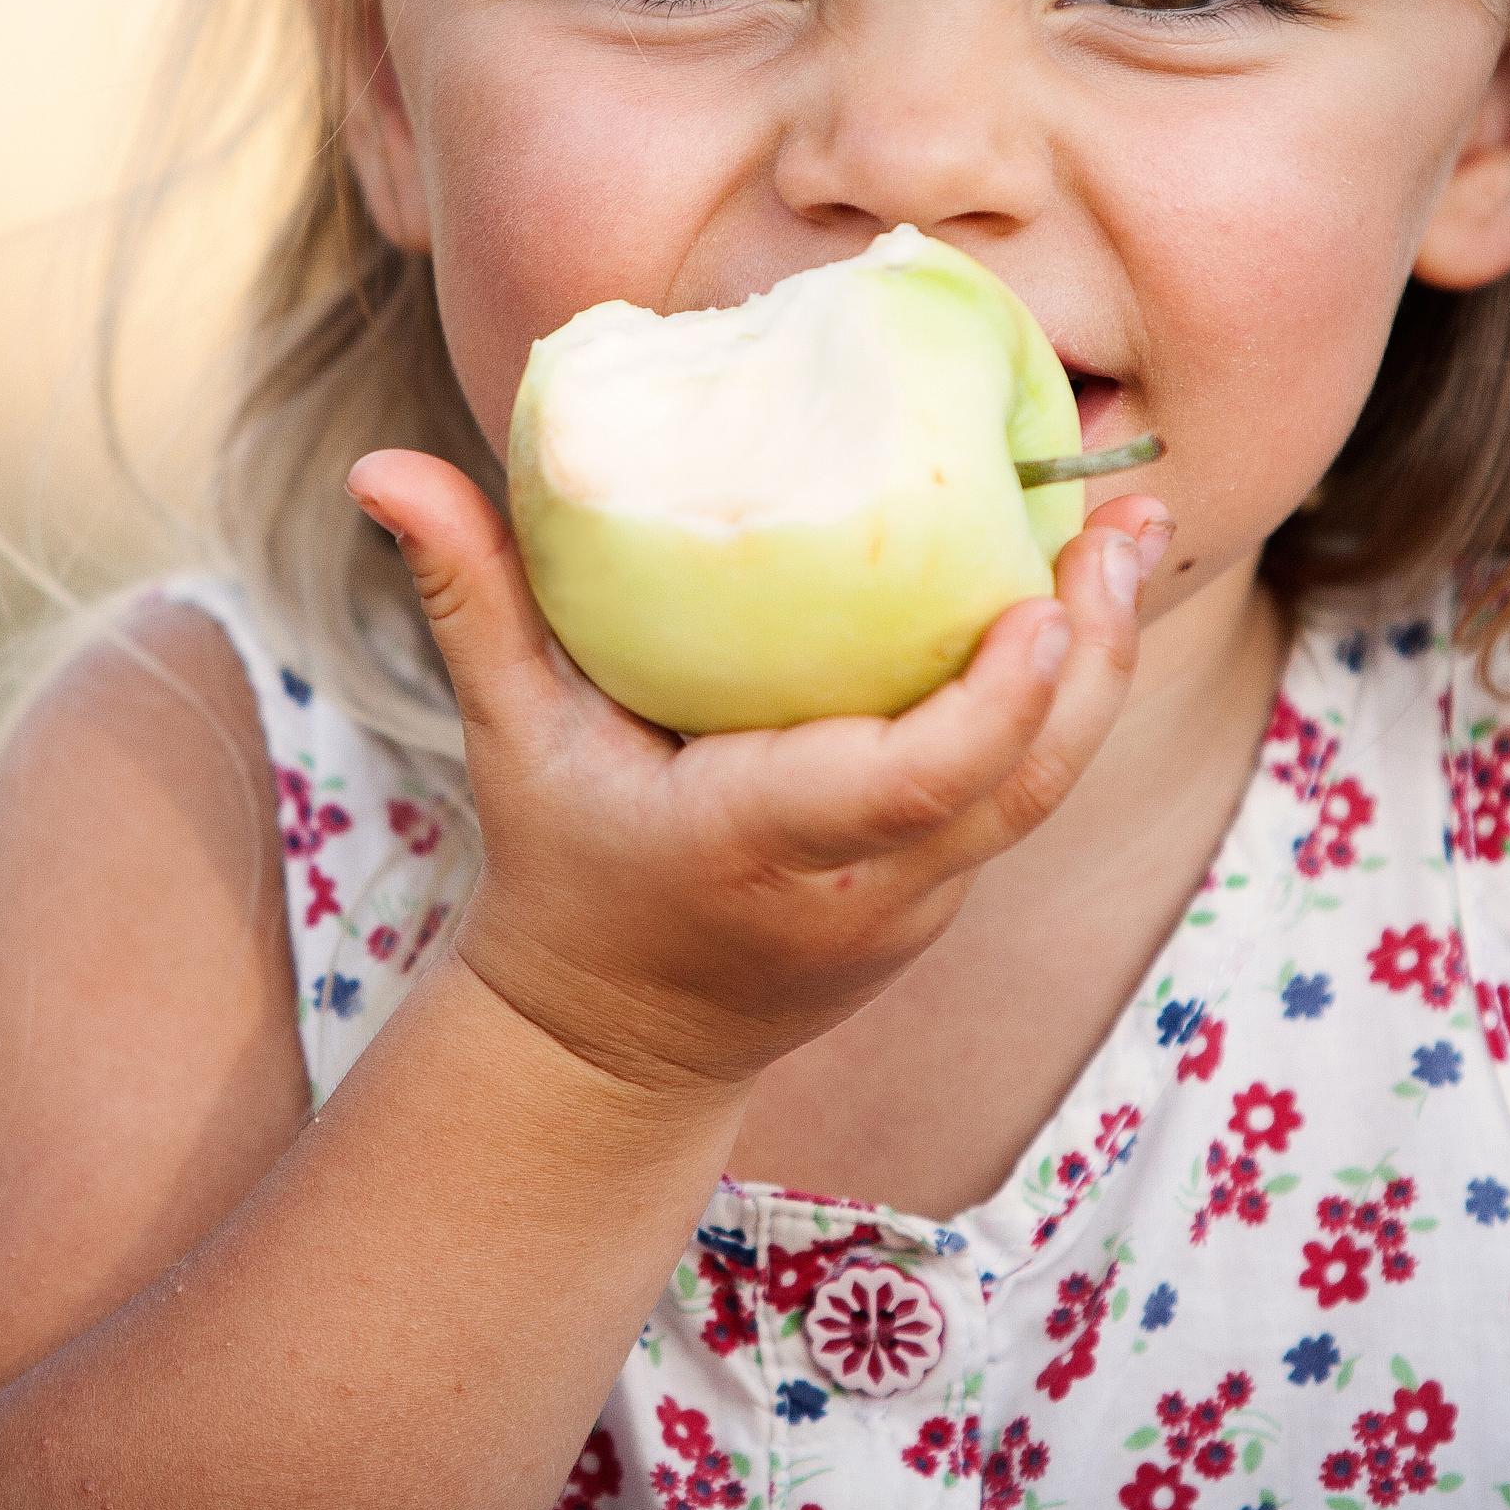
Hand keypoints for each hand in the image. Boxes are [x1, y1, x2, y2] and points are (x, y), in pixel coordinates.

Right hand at [344, 450, 1170, 1101]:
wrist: (614, 1041)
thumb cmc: (562, 866)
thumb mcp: (510, 739)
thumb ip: (468, 597)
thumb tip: (376, 468)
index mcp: (761, 842)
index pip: (908, 784)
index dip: (995, 702)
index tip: (1043, 601)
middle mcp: (861, 883)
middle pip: (1019, 780)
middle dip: (1089, 653)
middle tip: (1125, 521)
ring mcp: (917, 896)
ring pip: (1046, 787)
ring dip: (1103, 662)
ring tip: (1133, 530)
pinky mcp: (944, 885)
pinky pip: (1029, 788)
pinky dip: (1071, 693)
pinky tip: (1091, 589)